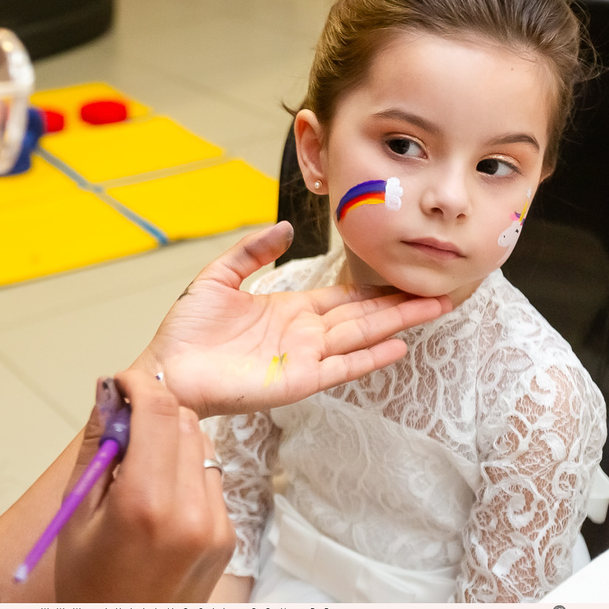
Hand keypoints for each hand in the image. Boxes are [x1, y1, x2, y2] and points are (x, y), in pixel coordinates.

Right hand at [55, 370, 234, 601]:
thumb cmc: (89, 582)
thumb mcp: (76, 513)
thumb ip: (97, 446)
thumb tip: (107, 393)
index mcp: (145, 504)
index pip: (158, 413)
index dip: (140, 385)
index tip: (123, 383)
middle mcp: (189, 513)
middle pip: (184, 422)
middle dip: (153, 413)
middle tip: (123, 430)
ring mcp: (215, 526)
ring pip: (202, 446)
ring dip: (172, 441)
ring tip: (139, 470)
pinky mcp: (227, 537)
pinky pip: (212, 479)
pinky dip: (187, 473)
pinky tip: (160, 497)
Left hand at [136, 221, 451, 418]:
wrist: (168, 369)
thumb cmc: (186, 332)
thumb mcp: (218, 278)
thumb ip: (252, 252)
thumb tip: (285, 228)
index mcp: (288, 310)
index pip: (342, 298)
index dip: (373, 289)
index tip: (404, 274)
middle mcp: (303, 334)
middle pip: (363, 315)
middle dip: (400, 304)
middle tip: (440, 290)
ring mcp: (304, 358)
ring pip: (361, 336)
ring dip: (397, 324)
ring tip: (434, 308)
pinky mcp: (298, 381)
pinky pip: (341, 368)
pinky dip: (370, 358)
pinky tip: (398, 346)